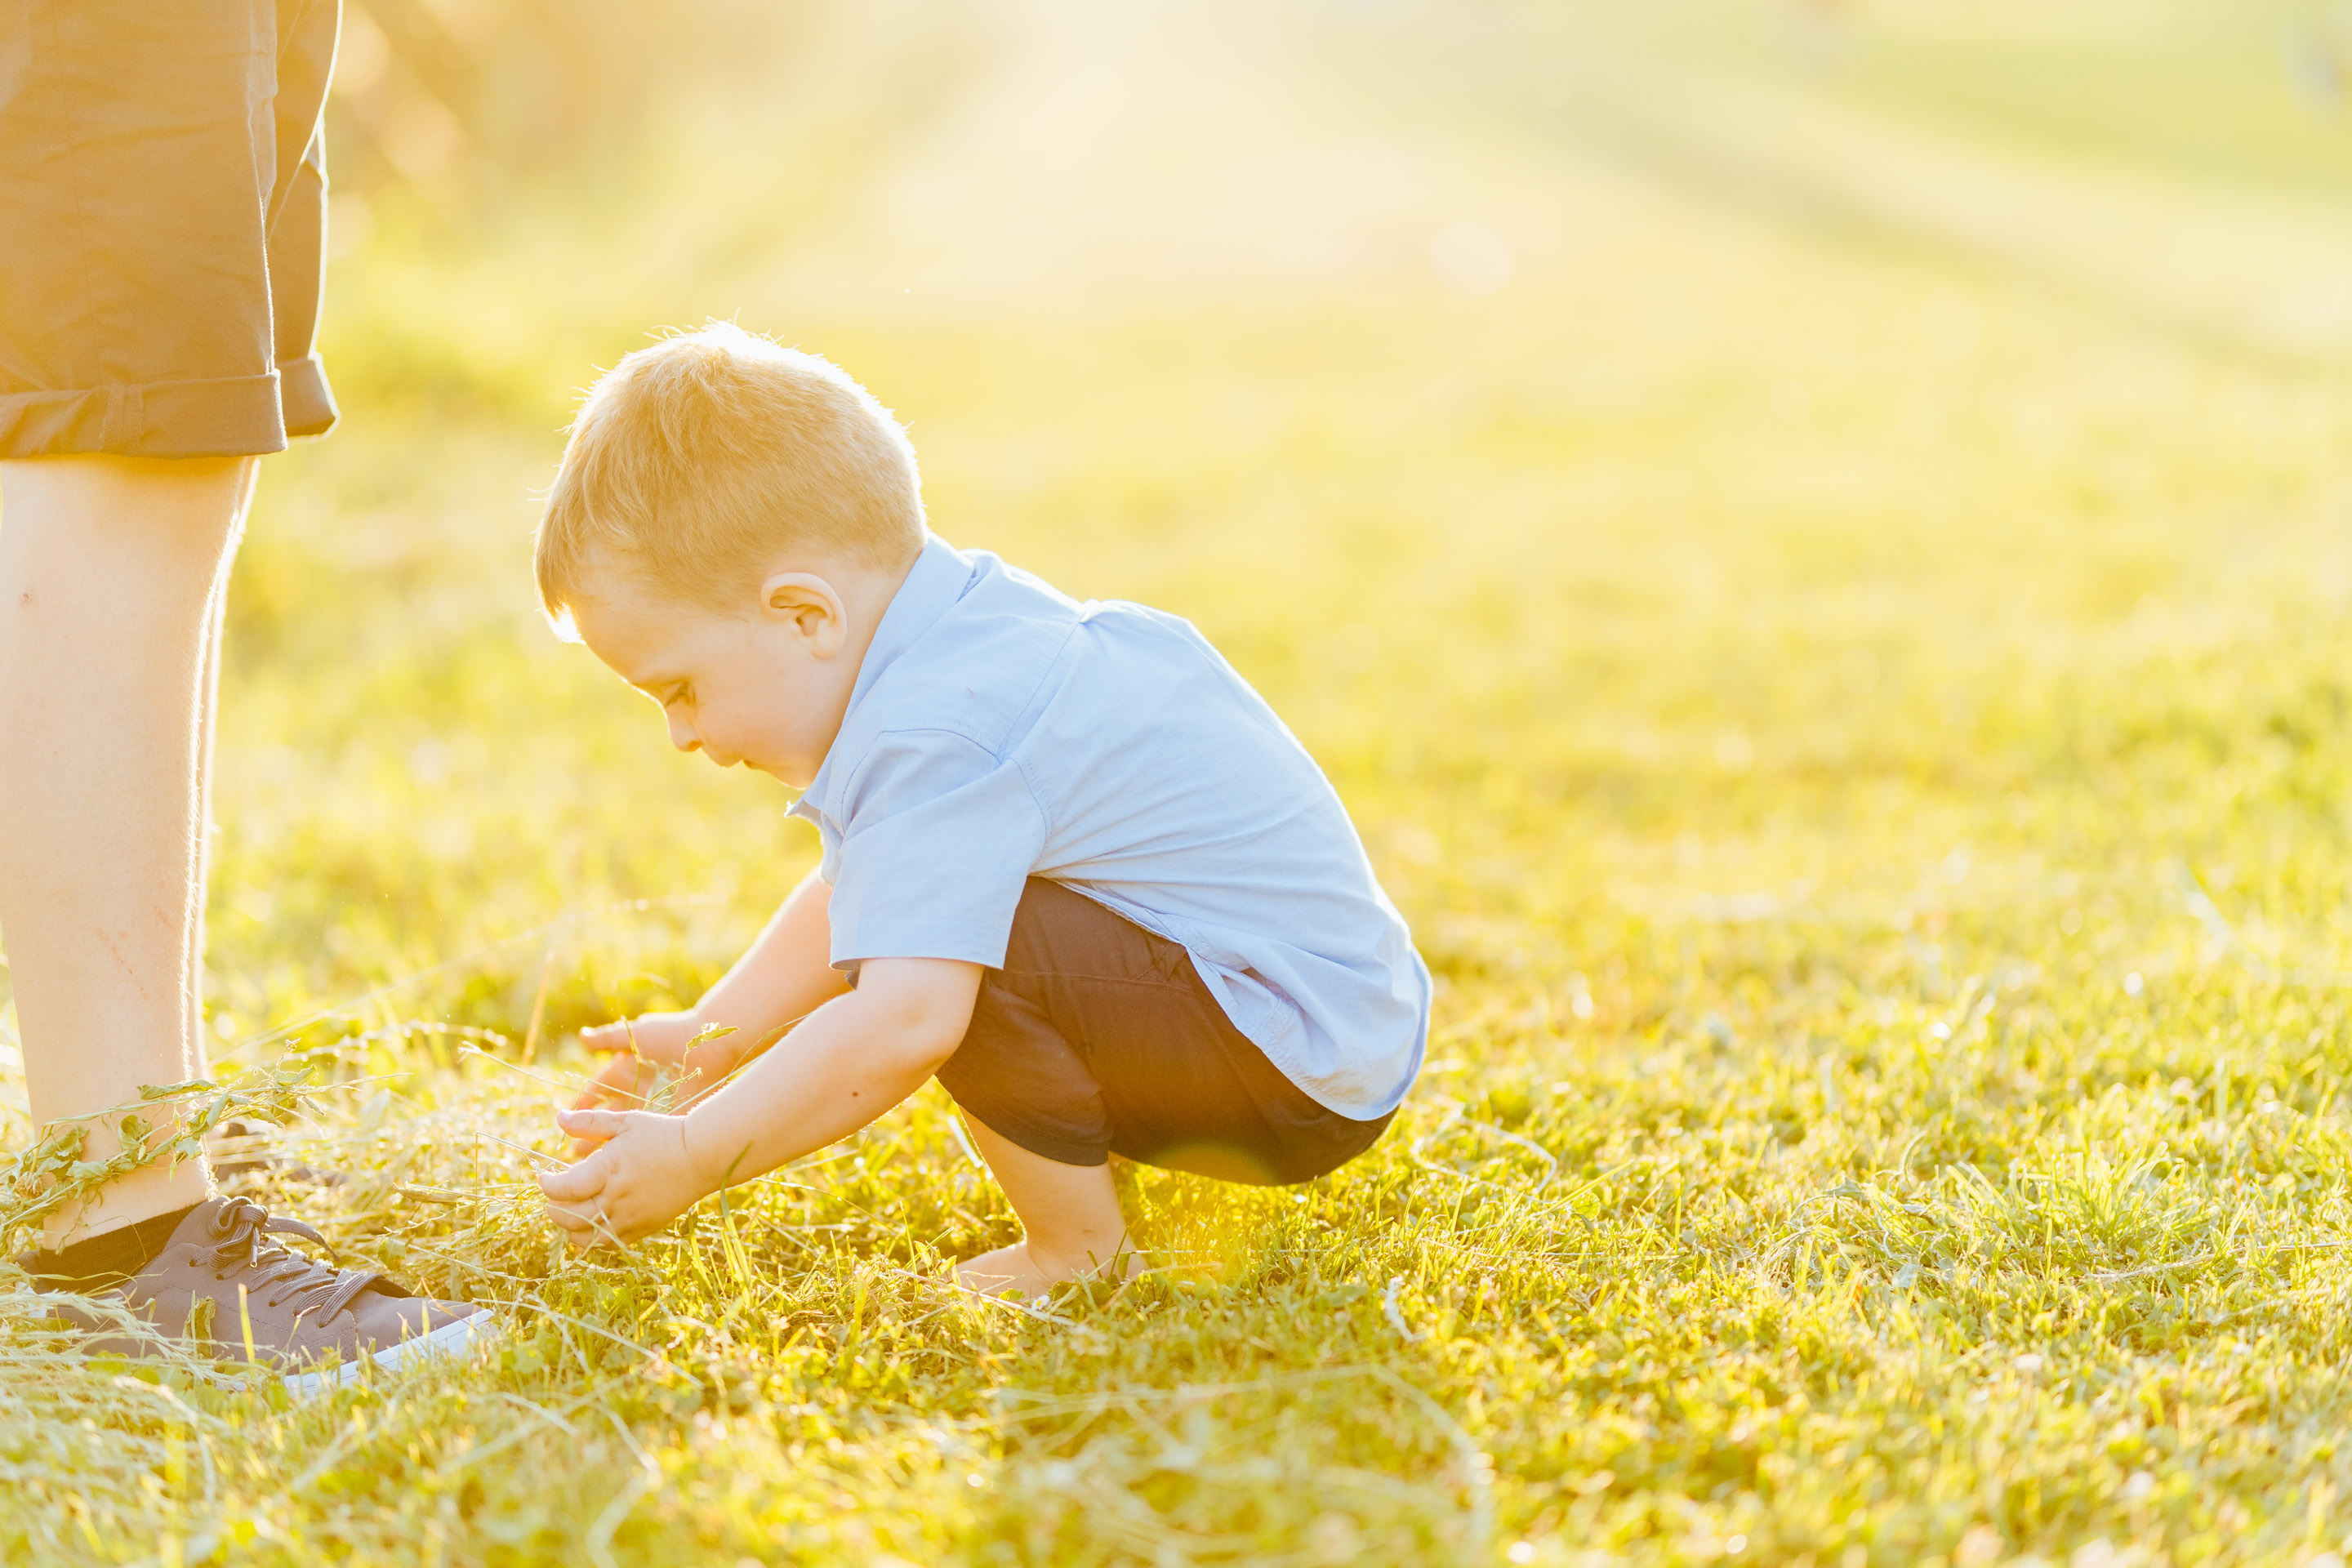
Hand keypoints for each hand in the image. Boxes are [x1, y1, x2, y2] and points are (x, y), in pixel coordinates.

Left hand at [539, 1108, 712, 1247]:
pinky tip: (591, 1222)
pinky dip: (591, 1238)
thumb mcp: (626, 1121)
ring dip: (569, 1227)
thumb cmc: (662, 1134)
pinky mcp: (641, 1229)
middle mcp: (617, 1198)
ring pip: (585, 1237)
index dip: (548, 1186)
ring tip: (570, 1211)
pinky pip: (607, 1244)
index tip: (546, 1177)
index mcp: (610, 1170)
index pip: (565, 1189)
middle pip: (569, 1217)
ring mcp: (630, 1218)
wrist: (701, 1157)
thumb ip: (590, 1122)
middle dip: (553, 1208)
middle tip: (554, 1195)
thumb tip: (559, 1117)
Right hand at [569, 1011, 743, 1153]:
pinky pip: (648, 1134)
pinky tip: (625, 1163)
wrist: (707, 1042)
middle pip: (606, 1118)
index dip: (580, 1107)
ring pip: (625, 1132)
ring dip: (610, 1147)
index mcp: (622, 1073)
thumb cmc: (671, 1034)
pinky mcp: (669, 1115)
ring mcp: (651, 1105)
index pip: (594, 1094)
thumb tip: (582, 1037)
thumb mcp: (636, 1035)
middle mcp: (633, 1092)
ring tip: (594, 1166)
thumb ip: (608, 1038)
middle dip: (590, 1135)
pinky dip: (636, 1148)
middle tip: (574, 1154)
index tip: (564, 1123)